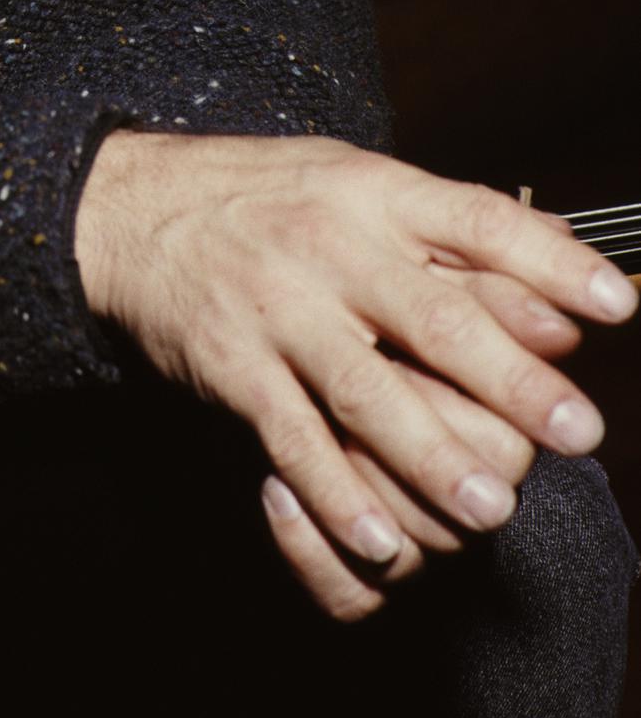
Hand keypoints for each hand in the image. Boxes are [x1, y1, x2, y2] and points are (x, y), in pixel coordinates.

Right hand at [73, 130, 636, 618]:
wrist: (126, 209)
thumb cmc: (262, 197)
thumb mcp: (354, 180)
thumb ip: (450, 230)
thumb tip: (558, 281)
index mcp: (373, 192)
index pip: (479, 220)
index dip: (552, 262)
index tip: (619, 305)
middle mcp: (329, 246)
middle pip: (434, 317)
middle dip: (513, 382)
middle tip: (578, 433)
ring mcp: (277, 308)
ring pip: (366, 392)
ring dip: (433, 457)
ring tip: (492, 507)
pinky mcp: (231, 365)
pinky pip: (291, 437)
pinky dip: (333, 492)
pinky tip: (378, 536)